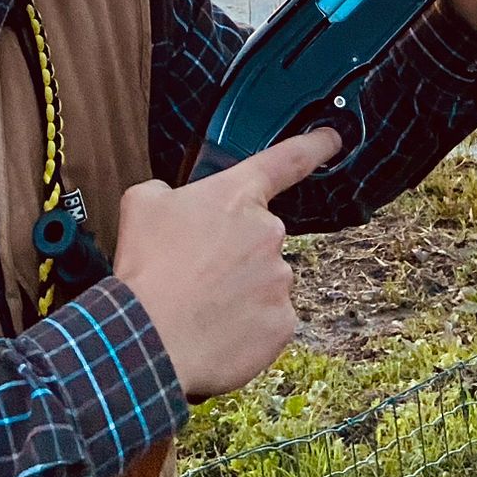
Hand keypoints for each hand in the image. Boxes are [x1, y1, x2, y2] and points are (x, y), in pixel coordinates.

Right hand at [113, 129, 339, 400]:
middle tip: (197, 272)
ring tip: (200, 306)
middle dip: (234, 251)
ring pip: (263, 281)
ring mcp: (280, 279)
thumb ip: (170, 192)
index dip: (314, 145)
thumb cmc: (146, 268)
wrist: (150, 338)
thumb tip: (177, 202)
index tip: (333, 138)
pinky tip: (215, 330)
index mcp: (236, 196)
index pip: (286, 160)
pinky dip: (245, 327)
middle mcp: (268, 232)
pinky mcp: (282, 324)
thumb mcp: (142, 204)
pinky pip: (268, 320)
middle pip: (258, 237)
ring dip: (238, 291)